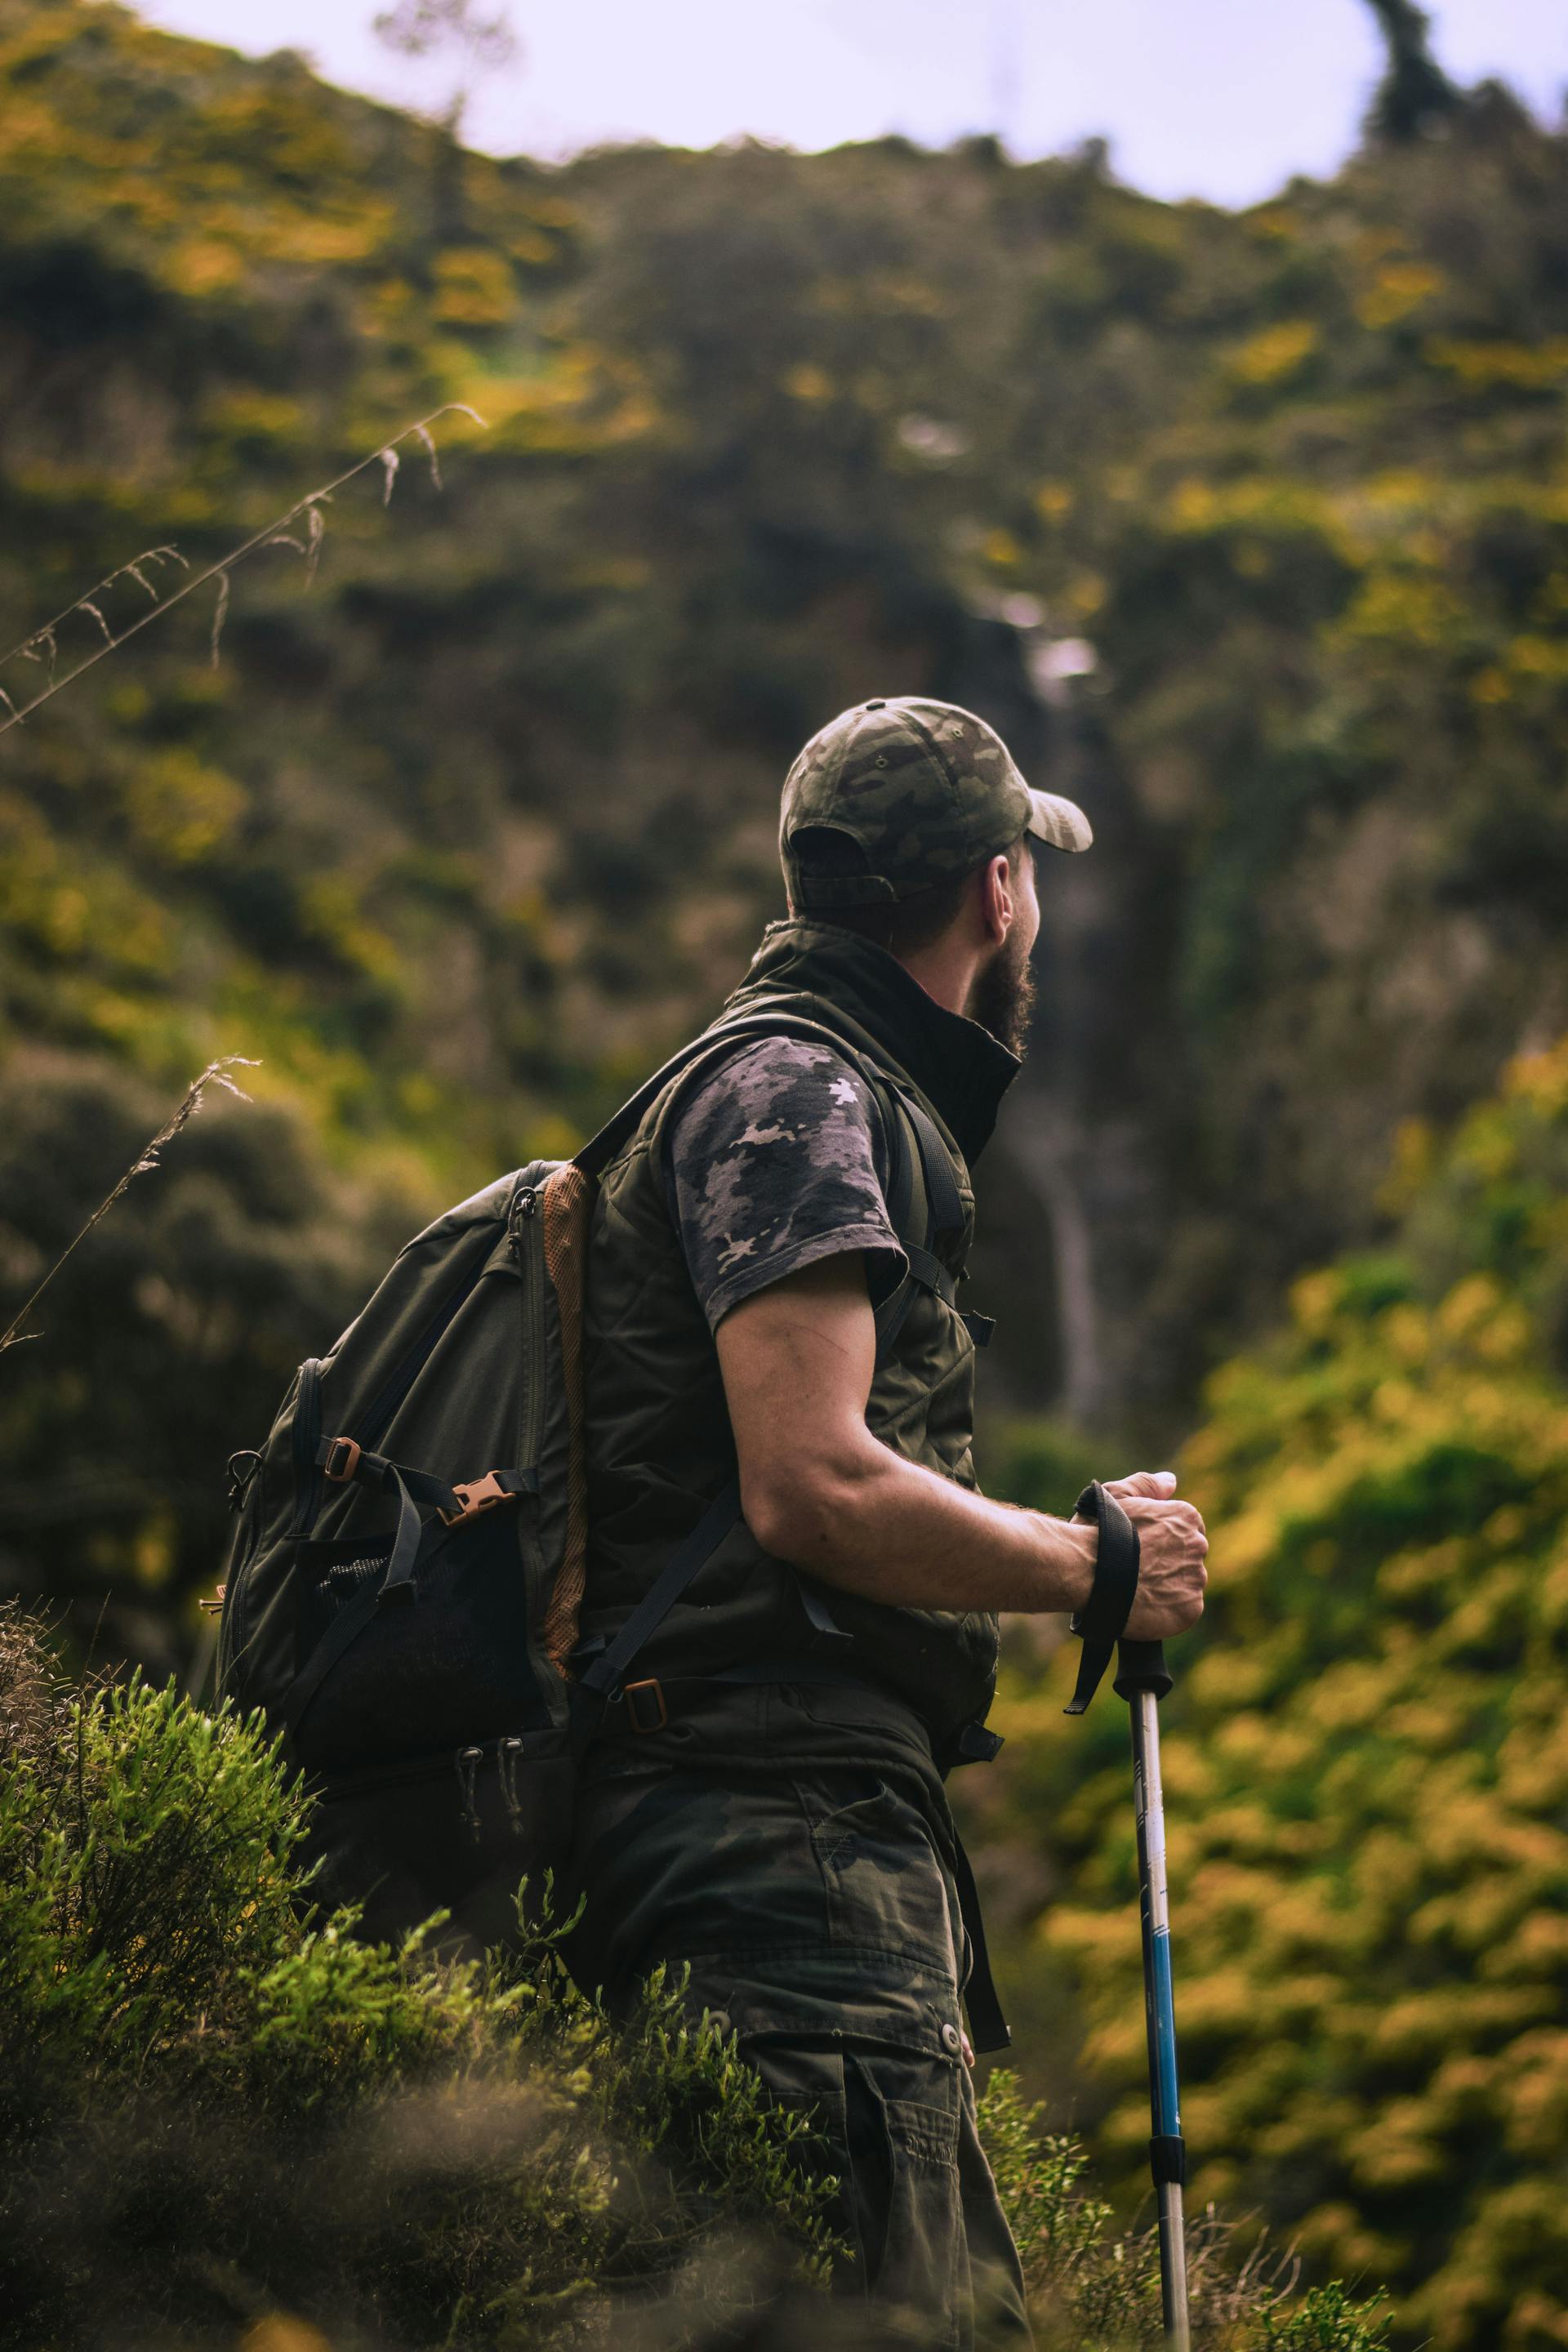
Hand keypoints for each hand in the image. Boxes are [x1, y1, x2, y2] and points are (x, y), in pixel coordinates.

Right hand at [1097, 1470, 1207, 1639]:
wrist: (1084, 1572)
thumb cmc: (1096, 1531)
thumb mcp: (1116, 1495)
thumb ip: (1146, 1485)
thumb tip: (1170, 1481)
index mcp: (1185, 1517)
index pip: (1185, 1531)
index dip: (1162, 1541)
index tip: (1141, 1549)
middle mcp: (1198, 1545)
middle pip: (1187, 1558)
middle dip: (1167, 1563)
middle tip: (1136, 1571)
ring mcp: (1195, 1579)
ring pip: (1186, 1585)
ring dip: (1167, 1588)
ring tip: (1135, 1590)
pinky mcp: (1189, 1609)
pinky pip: (1183, 1611)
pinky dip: (1166, 1611)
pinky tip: (1142, 1606)